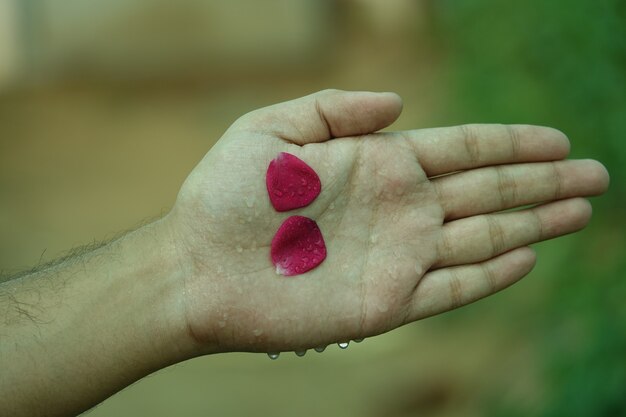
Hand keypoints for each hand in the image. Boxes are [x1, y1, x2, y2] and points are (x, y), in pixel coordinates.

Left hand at [166, 89, 608, 353]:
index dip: (513, 144)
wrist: (196, 269)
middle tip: (595, 174)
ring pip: (482, 236)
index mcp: (377, 163)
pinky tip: (524, 257)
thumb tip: (400, 104)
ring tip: (579, 209)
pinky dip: (489, 275)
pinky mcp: (385, 303)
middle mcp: (397, 208)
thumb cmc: (223, 197)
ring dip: (534, 223)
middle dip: (543, 182)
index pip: (462, 149)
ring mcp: (396, 256)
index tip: (557, 139)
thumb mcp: (271, 130)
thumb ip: (336, 109)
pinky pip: (450, 289)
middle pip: (487, 190)